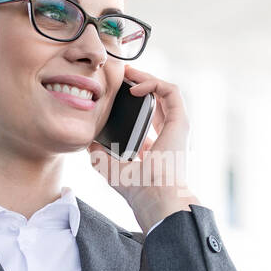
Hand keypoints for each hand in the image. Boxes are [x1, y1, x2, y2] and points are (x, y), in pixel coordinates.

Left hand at [88, 65, 199, 232]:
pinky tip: (135, 88)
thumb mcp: (111, 169)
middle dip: (140, 84)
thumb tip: (89, 142)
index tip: (117, 94)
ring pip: (166, 92)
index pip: (148, 118)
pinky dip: (154, 84)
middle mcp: (169, 135)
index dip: (134, 103)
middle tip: (122, 75)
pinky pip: (171, 91)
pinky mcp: (181, 121)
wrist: (155, 196)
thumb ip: (100, 156)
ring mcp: (177, 127)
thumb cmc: (138, 189)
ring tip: (128, 73)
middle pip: (157, 101)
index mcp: (157, 147)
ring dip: (147, 78)